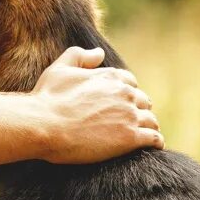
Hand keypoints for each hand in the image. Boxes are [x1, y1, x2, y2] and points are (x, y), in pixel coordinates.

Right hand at [29, 46, 162, 163]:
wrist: (44, 126)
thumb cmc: (48, 99)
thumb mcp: (59, 69)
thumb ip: (80, 56)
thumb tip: (100, 53)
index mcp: (110, 76)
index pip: (130, 83)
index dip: (126, 93)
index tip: (121, 104)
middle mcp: (124, 93)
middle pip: (143, 101)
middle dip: (138, 109)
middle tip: (131, 122)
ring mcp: (129, 115)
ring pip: (151, 120)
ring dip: (148, 126)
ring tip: (144, 134)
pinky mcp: (130, 138)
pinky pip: (154, 138)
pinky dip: (156, 141)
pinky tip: (153, 146)